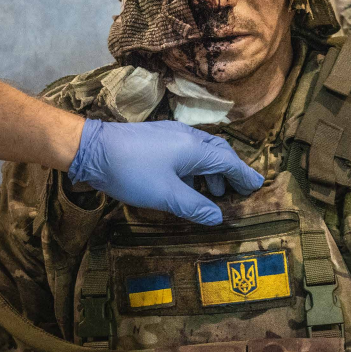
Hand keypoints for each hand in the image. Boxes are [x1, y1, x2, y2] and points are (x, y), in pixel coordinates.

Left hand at [67, 120, 264, 224]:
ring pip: (202, 152)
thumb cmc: (132, 172)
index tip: (257, 187)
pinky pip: (187, 151)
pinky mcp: (157, 138)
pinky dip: (196, 167)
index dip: (244, 176)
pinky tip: (187, 183)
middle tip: (239, 191)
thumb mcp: (166, 196)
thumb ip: (195, 207)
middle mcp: (188, 137)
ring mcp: (171, 134)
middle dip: (231, 172)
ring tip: (213, 193)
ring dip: (212, 171)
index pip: (229, 162)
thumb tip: (218, 217)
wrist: (93, 148)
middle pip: (219, 153)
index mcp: (195, 149)